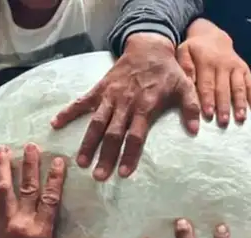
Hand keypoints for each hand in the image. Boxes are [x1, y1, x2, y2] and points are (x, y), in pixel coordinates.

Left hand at [0, 143, 110, 237]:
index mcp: (39, 231)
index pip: (49, 199)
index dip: (55, 179)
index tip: (58, 160)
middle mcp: (20, 222)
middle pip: (26, 188)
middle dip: (29, 165)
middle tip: (31, 145)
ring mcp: (2, 222)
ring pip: (3, 190)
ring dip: (3, 168)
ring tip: (2, 149)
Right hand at [50, 33, 199, 179]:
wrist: (148, 47)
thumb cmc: (167, 71)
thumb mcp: (185, 86)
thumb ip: (190, 108)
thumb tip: (195, 130)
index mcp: (145, 105)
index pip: (136, 135)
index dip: (130, 154)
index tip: (124, 173)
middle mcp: (125, 103)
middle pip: (113, 134)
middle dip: (105, 156)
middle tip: (99, 176)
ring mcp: (110, 96)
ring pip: (96, 122)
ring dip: (88, 143)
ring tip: (81, 162)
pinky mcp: (100, 89)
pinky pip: (82, 102)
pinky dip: (68, 112)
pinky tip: (55, 123)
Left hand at [177, 19, 250, 126]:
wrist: (211, 36)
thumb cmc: (195, 50)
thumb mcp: (184, 52)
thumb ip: (185, 67)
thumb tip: (187, 82)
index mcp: (206, 61)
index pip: (207, 84)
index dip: (207, 99)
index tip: (208, 113)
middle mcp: (223, 64)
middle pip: (223, 88)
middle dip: (223, 106)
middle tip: (223, 121)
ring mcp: (235, 67)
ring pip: (238, 87)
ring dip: (239, 104)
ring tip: (240, 118)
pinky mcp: (244, 69)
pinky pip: (250, 83)